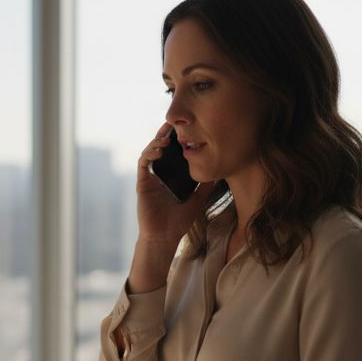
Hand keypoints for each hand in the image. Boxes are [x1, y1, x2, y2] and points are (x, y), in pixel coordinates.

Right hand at [136, 122, 218, 243]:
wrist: (164, 237)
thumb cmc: (179, 222)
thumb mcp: (198, 199)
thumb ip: (206, 186)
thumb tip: (219, 171)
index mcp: (170, 177)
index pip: (172, 153)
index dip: (176, 139)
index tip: (186, 129)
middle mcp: (158, 175)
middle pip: (160, 148)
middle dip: (165, 134)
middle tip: (174, 123)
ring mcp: (149, 178)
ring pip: (150, 152)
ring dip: (157, 141)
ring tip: (168, 137)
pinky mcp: (142, 183)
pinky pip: (143, 163)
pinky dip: (150, 153)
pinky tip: (160, 149)